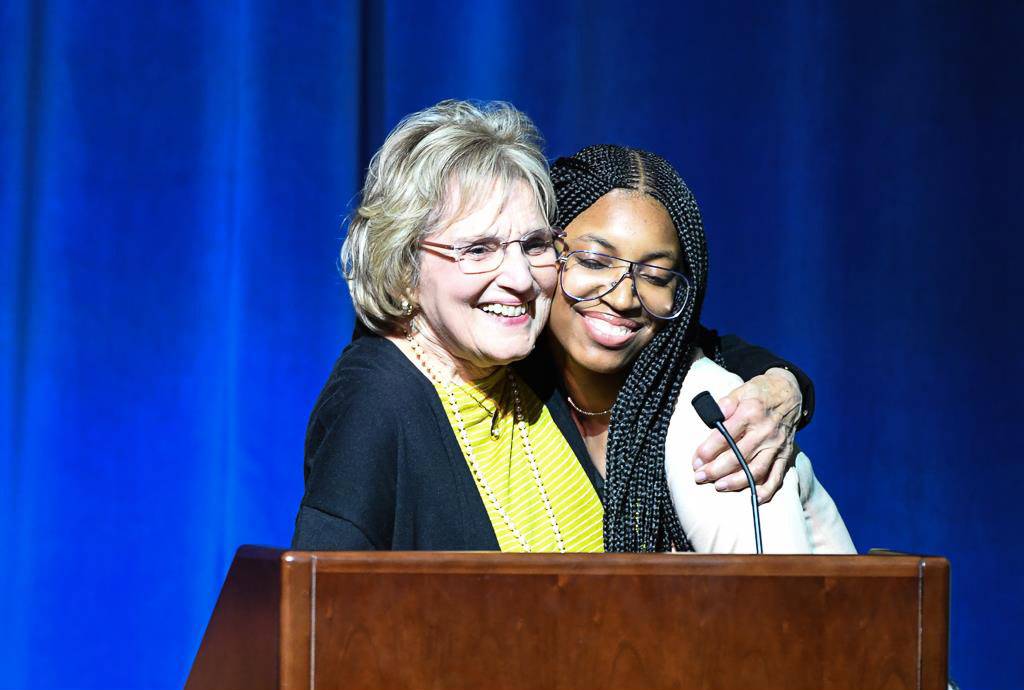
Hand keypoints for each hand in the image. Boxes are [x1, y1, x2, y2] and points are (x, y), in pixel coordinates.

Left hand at [692, 367, 801, 503]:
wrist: (789, 393)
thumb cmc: (759, 393)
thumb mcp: (740, 391)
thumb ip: (725, 404)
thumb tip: (714, 415)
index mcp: (750, 413)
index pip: (725, 436)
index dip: (707, 451)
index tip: (695, 461)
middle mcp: (765, 432)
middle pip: (738, 457)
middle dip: (716, 470)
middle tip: (699, 477)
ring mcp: (776, 446)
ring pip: (756, 470)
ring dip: (736, 482)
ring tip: (719, 486)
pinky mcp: (785, 455)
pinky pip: (777, 477)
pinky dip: (767, 490)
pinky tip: (754, 498)